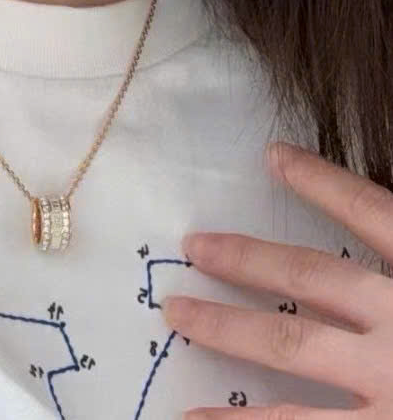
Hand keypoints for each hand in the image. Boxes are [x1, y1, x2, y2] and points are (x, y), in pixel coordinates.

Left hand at [161, 141, 392, 418]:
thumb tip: (379, 232)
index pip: (372, 213)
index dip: (321, 182)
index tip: (273, 156)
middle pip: (309, 281)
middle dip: (247, 259)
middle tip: (192, 245)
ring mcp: (390, 388)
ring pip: (289, 351)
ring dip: (225, 329)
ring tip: (174, 313)